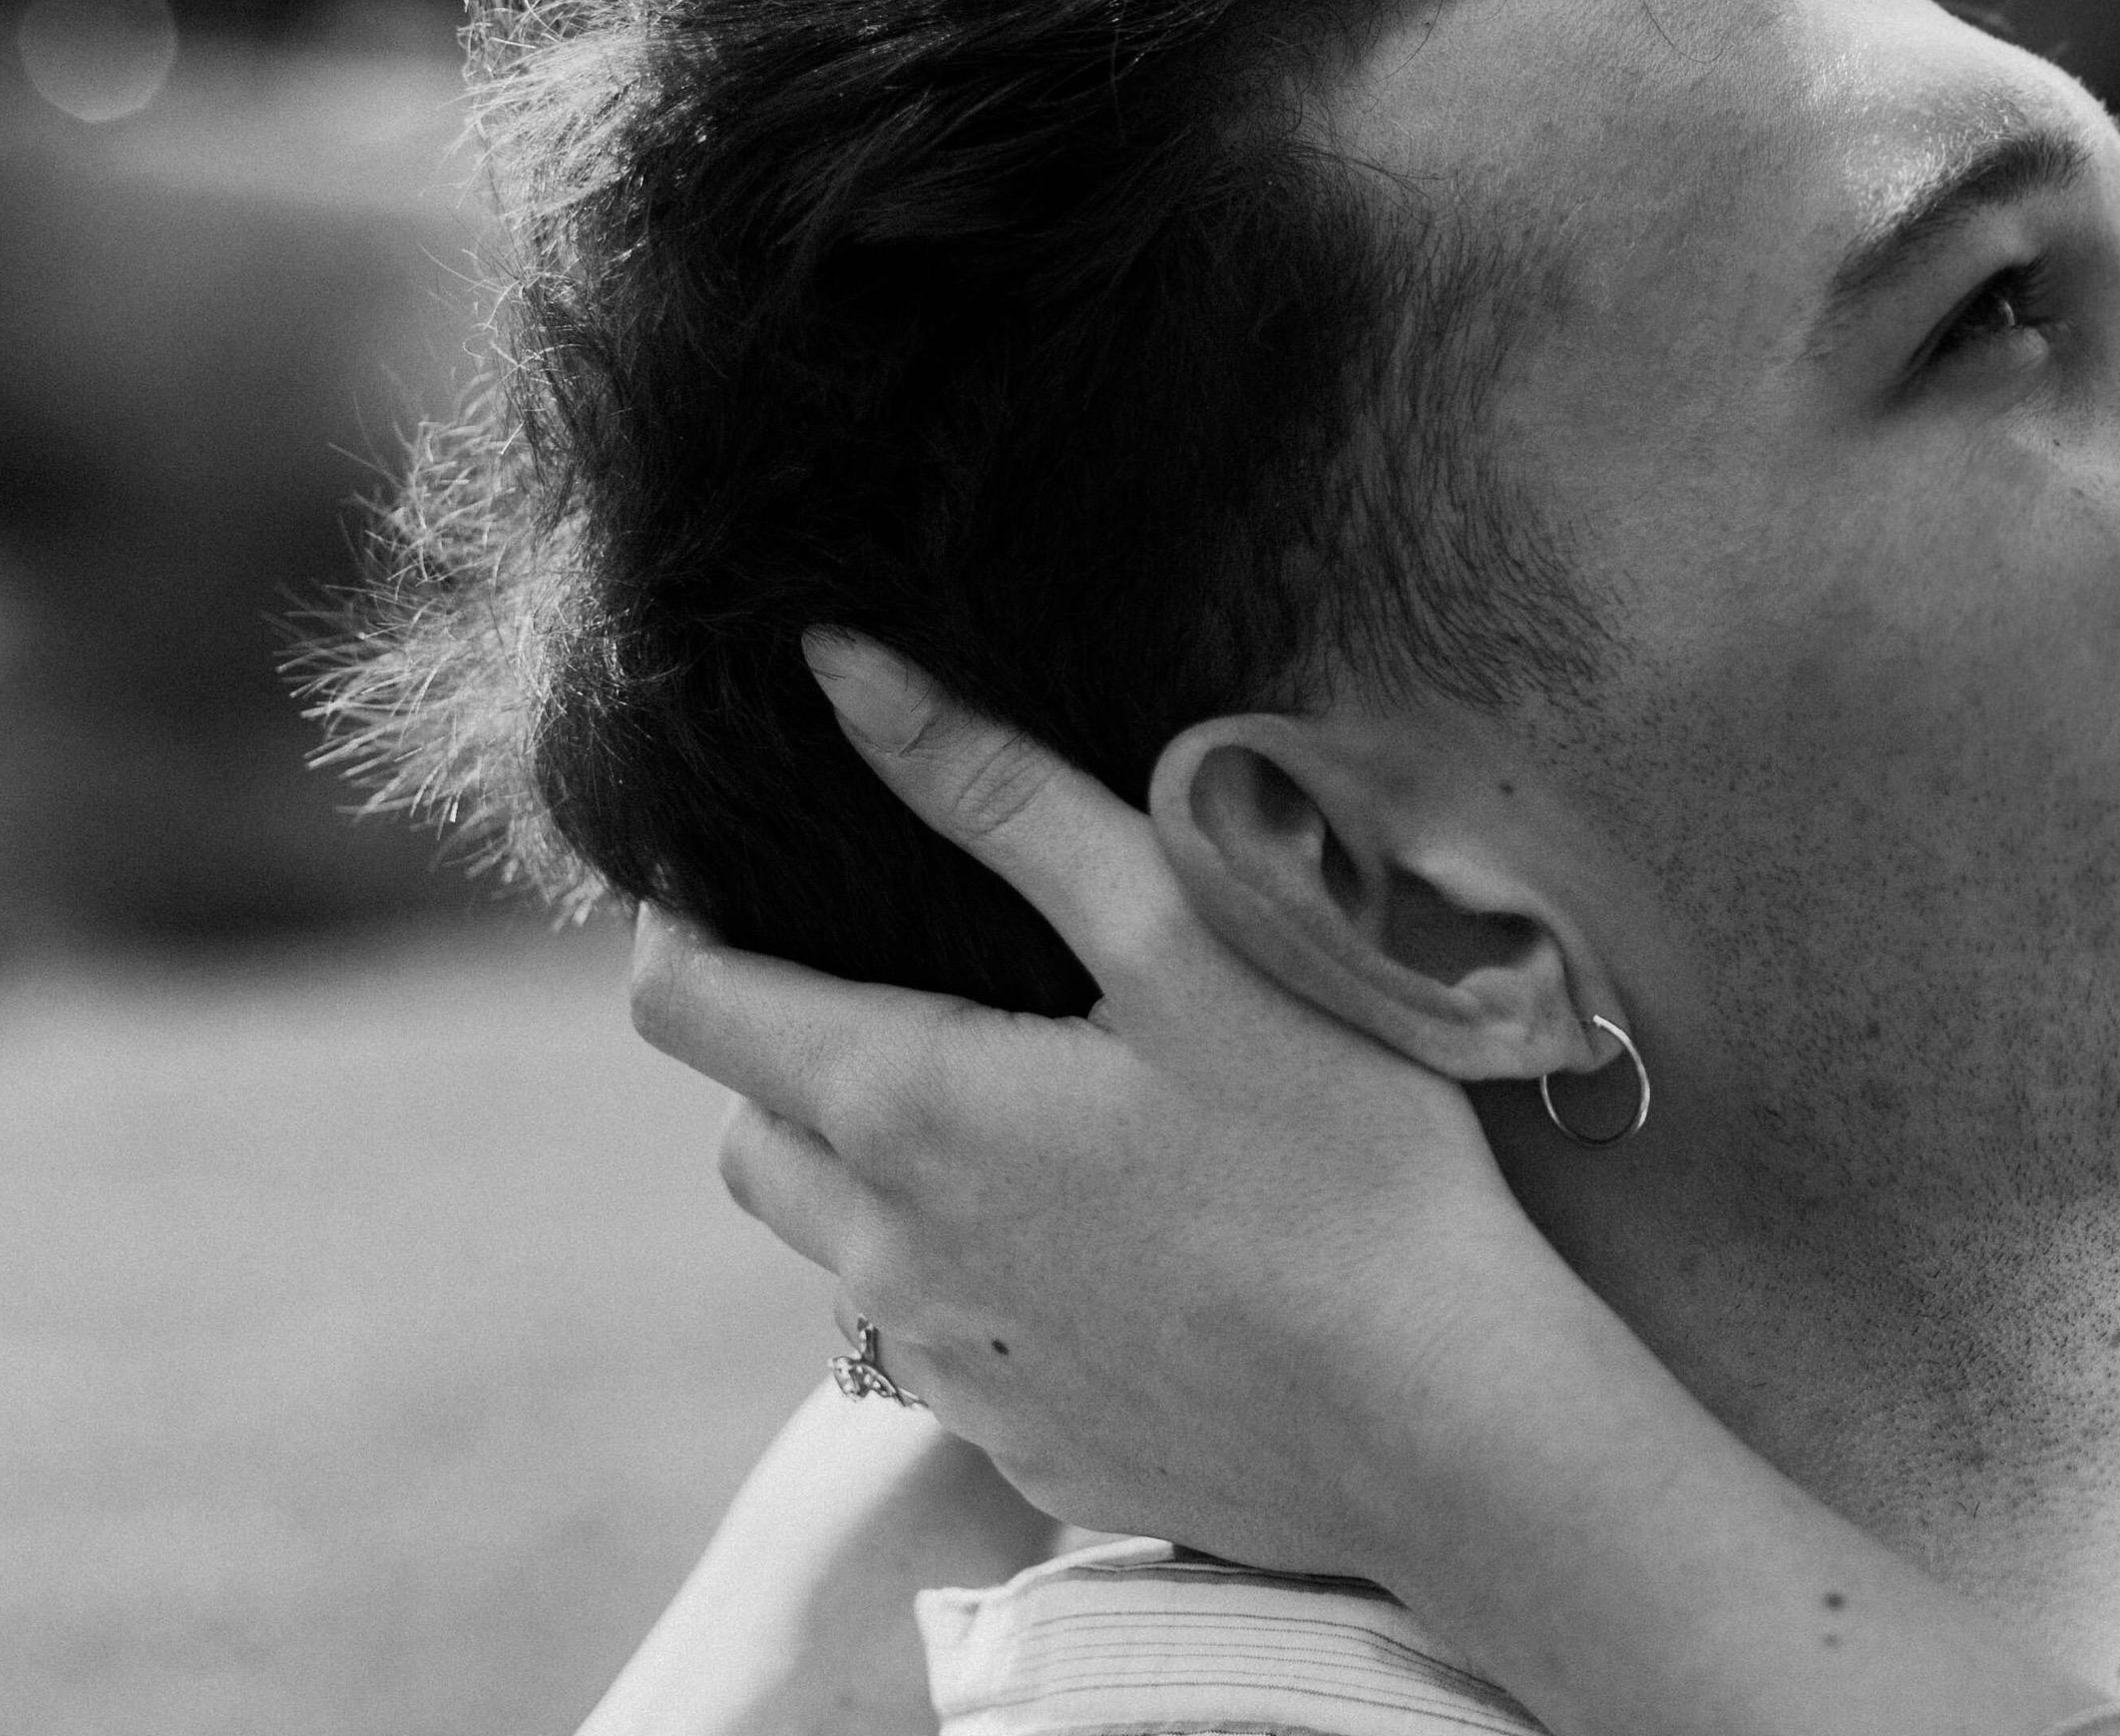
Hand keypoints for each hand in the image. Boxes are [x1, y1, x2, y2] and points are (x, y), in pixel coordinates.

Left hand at [629, 630, 1569, 1577]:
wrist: (1441, 1425)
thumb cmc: (1335, 1157)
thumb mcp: (1183, 932)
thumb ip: (1000, 795)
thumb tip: (838, 670)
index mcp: (905, 1109)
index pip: (685, 1004)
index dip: (678, 923)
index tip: (730, 876)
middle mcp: (887, 1257)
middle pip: (748, 1132)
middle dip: (783, 1052)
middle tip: (909, 987)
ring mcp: (952, 1369)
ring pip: (843, 1250)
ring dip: (881, 1174)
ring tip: (1032, 1115)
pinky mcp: (1024, 1448)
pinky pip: (947, 1346)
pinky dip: (979, 1280)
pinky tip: (1117, 1247)